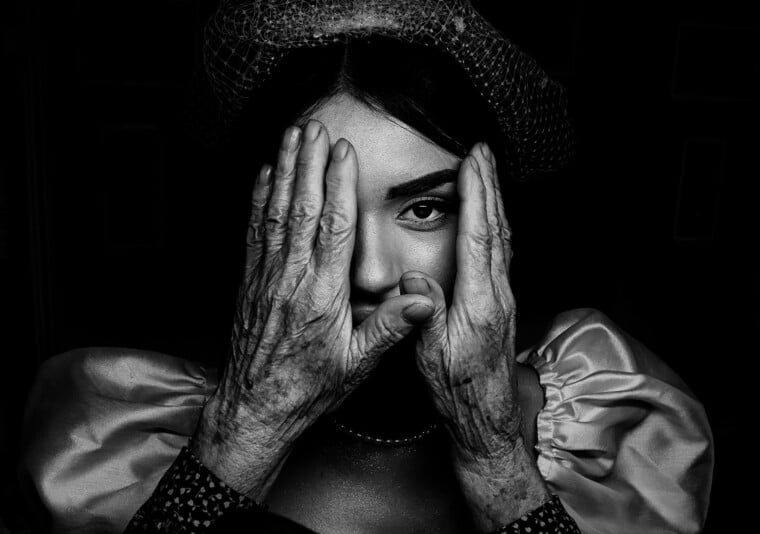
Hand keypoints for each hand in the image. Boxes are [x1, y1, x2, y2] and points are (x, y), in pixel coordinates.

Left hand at [192, 121, 434, 499]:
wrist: (256, 406)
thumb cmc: (311, 386)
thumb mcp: (359, 364)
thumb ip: (391, 327)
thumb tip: (426, 300)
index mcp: (323, 293)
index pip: (334, 227)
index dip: (338, 185)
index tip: (342, 151)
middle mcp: (292, 277)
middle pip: (301, 208)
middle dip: (308, 163)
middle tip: (313, 125)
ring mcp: (266, 276)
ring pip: (276, 212)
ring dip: (283, 170)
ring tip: (290, 136)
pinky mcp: (251, 280)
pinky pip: (255, 230)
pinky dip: (259, 197)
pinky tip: (263, 175)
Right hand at [402, 143, 548, 529]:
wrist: (485, 419)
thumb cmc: (456, 392)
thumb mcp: (431, 355)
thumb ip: (425, 312)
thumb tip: (414, 272)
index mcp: (480, 302)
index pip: (479, 236)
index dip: (477, 194)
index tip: (473, 160)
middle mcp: (498, 294)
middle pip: (497, 228)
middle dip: (490, 185)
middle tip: (483, 150)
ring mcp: (504, 298)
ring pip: (502, 239)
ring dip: (494, 201)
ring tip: (485, 172)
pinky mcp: (501, 304)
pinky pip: (500, 253)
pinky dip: (493, 224)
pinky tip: (488, 218)